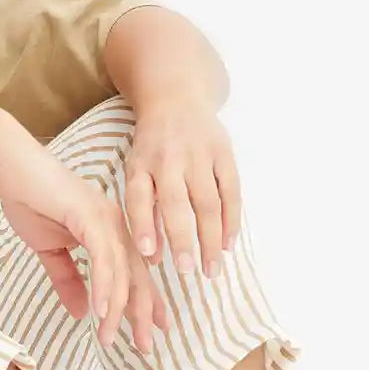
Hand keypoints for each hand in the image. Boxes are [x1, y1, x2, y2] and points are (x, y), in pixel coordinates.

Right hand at [0, 132, 168, 351]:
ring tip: (110, 338)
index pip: (134, 273)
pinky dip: (104, 286)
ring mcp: (106, 219)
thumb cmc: (30, 201)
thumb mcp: (50, 250)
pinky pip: (103, 258)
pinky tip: (100, 311)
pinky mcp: (90, 216)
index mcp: (111, 231)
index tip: (153, 331)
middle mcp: (116, 225)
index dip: (145, 303)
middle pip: (138, 276)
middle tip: (145, 346)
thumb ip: (68, 279)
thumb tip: (81, 313)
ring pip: (122, 272)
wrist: (12, 168)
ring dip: (117, 309)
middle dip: (143, 313)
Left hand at [125, 93, 241, 279]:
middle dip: (182, 239)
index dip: (143, 226)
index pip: (139, 197)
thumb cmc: (152, 147)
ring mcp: (199, 154)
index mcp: (141, 163)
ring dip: (211, 238)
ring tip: (212, 269)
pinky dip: (231, 219)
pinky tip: (229, 243)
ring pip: (208, 202)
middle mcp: (169, 158)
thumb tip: (150, 256)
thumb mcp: (137, 170)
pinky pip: (231, 191)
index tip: (147, 256)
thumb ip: (141, 211)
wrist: (175, 98)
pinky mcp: (223, 153)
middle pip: (177, 203)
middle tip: (187, 272)